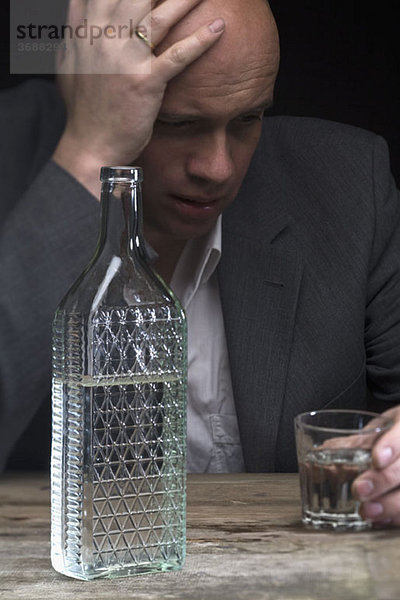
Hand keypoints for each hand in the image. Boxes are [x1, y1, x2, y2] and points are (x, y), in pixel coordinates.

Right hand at [53, 0, 224, 194]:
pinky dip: (200, 41)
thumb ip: (75, 34)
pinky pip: (177, 56)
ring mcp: (125, 59)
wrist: (90, 145)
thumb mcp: (68, 65)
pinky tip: (219, 27)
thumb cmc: (83, 109)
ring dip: (185, 0)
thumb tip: (77, 13)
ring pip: (159, 17)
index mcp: (86, 31)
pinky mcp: (145, 82)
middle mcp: (104, 38)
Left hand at [352, 405, 399, 525]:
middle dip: (382, 480)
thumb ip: (353, 443)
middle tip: (358, 490)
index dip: (391, 446)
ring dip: (389, 506)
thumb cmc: (392, 435)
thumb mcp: (375, 430)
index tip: (376, 459)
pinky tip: (379, 520)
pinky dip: (394, 516)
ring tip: (366, 512)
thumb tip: (320, 454)